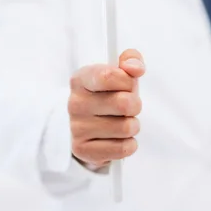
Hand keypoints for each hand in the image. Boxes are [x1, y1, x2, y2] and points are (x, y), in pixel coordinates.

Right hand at [68, 49, 144, 168]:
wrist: (89, 124)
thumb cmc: (109, 93)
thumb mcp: (120, 72)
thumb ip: (131, 60)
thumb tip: (135, 68)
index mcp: (81, 79)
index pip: (109, 76)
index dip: (127, 81)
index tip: (128, 84)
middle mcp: (75, 103)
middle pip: (123, 104)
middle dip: (135, 105)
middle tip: (129, 106)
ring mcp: (76, 128)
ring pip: (126, 127)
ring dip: (133, 125)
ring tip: (123, 122)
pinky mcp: (83, 150)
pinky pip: (123, 149)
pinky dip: (129, 144)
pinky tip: (119, 138)